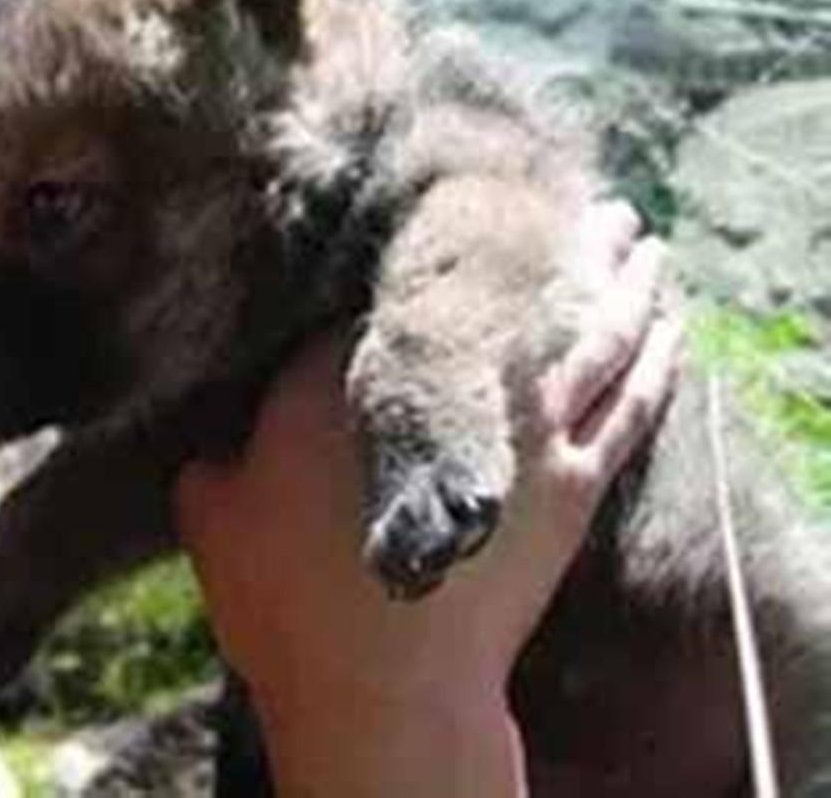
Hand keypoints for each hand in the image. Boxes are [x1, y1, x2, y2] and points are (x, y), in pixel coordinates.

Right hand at [171, 202, 681, 795]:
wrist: (376, 684)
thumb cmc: (280, 595)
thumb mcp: (205, 502)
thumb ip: (211, 448)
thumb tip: (209, 431)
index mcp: (335, 362)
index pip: (379, 272)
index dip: (408, 231)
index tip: (427, 199)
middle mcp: (438, 373)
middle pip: (506, 276)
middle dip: (540, 227)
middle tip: (561, 187)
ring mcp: (517, 425)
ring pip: (583, 326)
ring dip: (613, 275)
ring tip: (624, 230)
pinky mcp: (569, 482)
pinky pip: (629, 401)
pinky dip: (653, 356)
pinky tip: (666, 324)